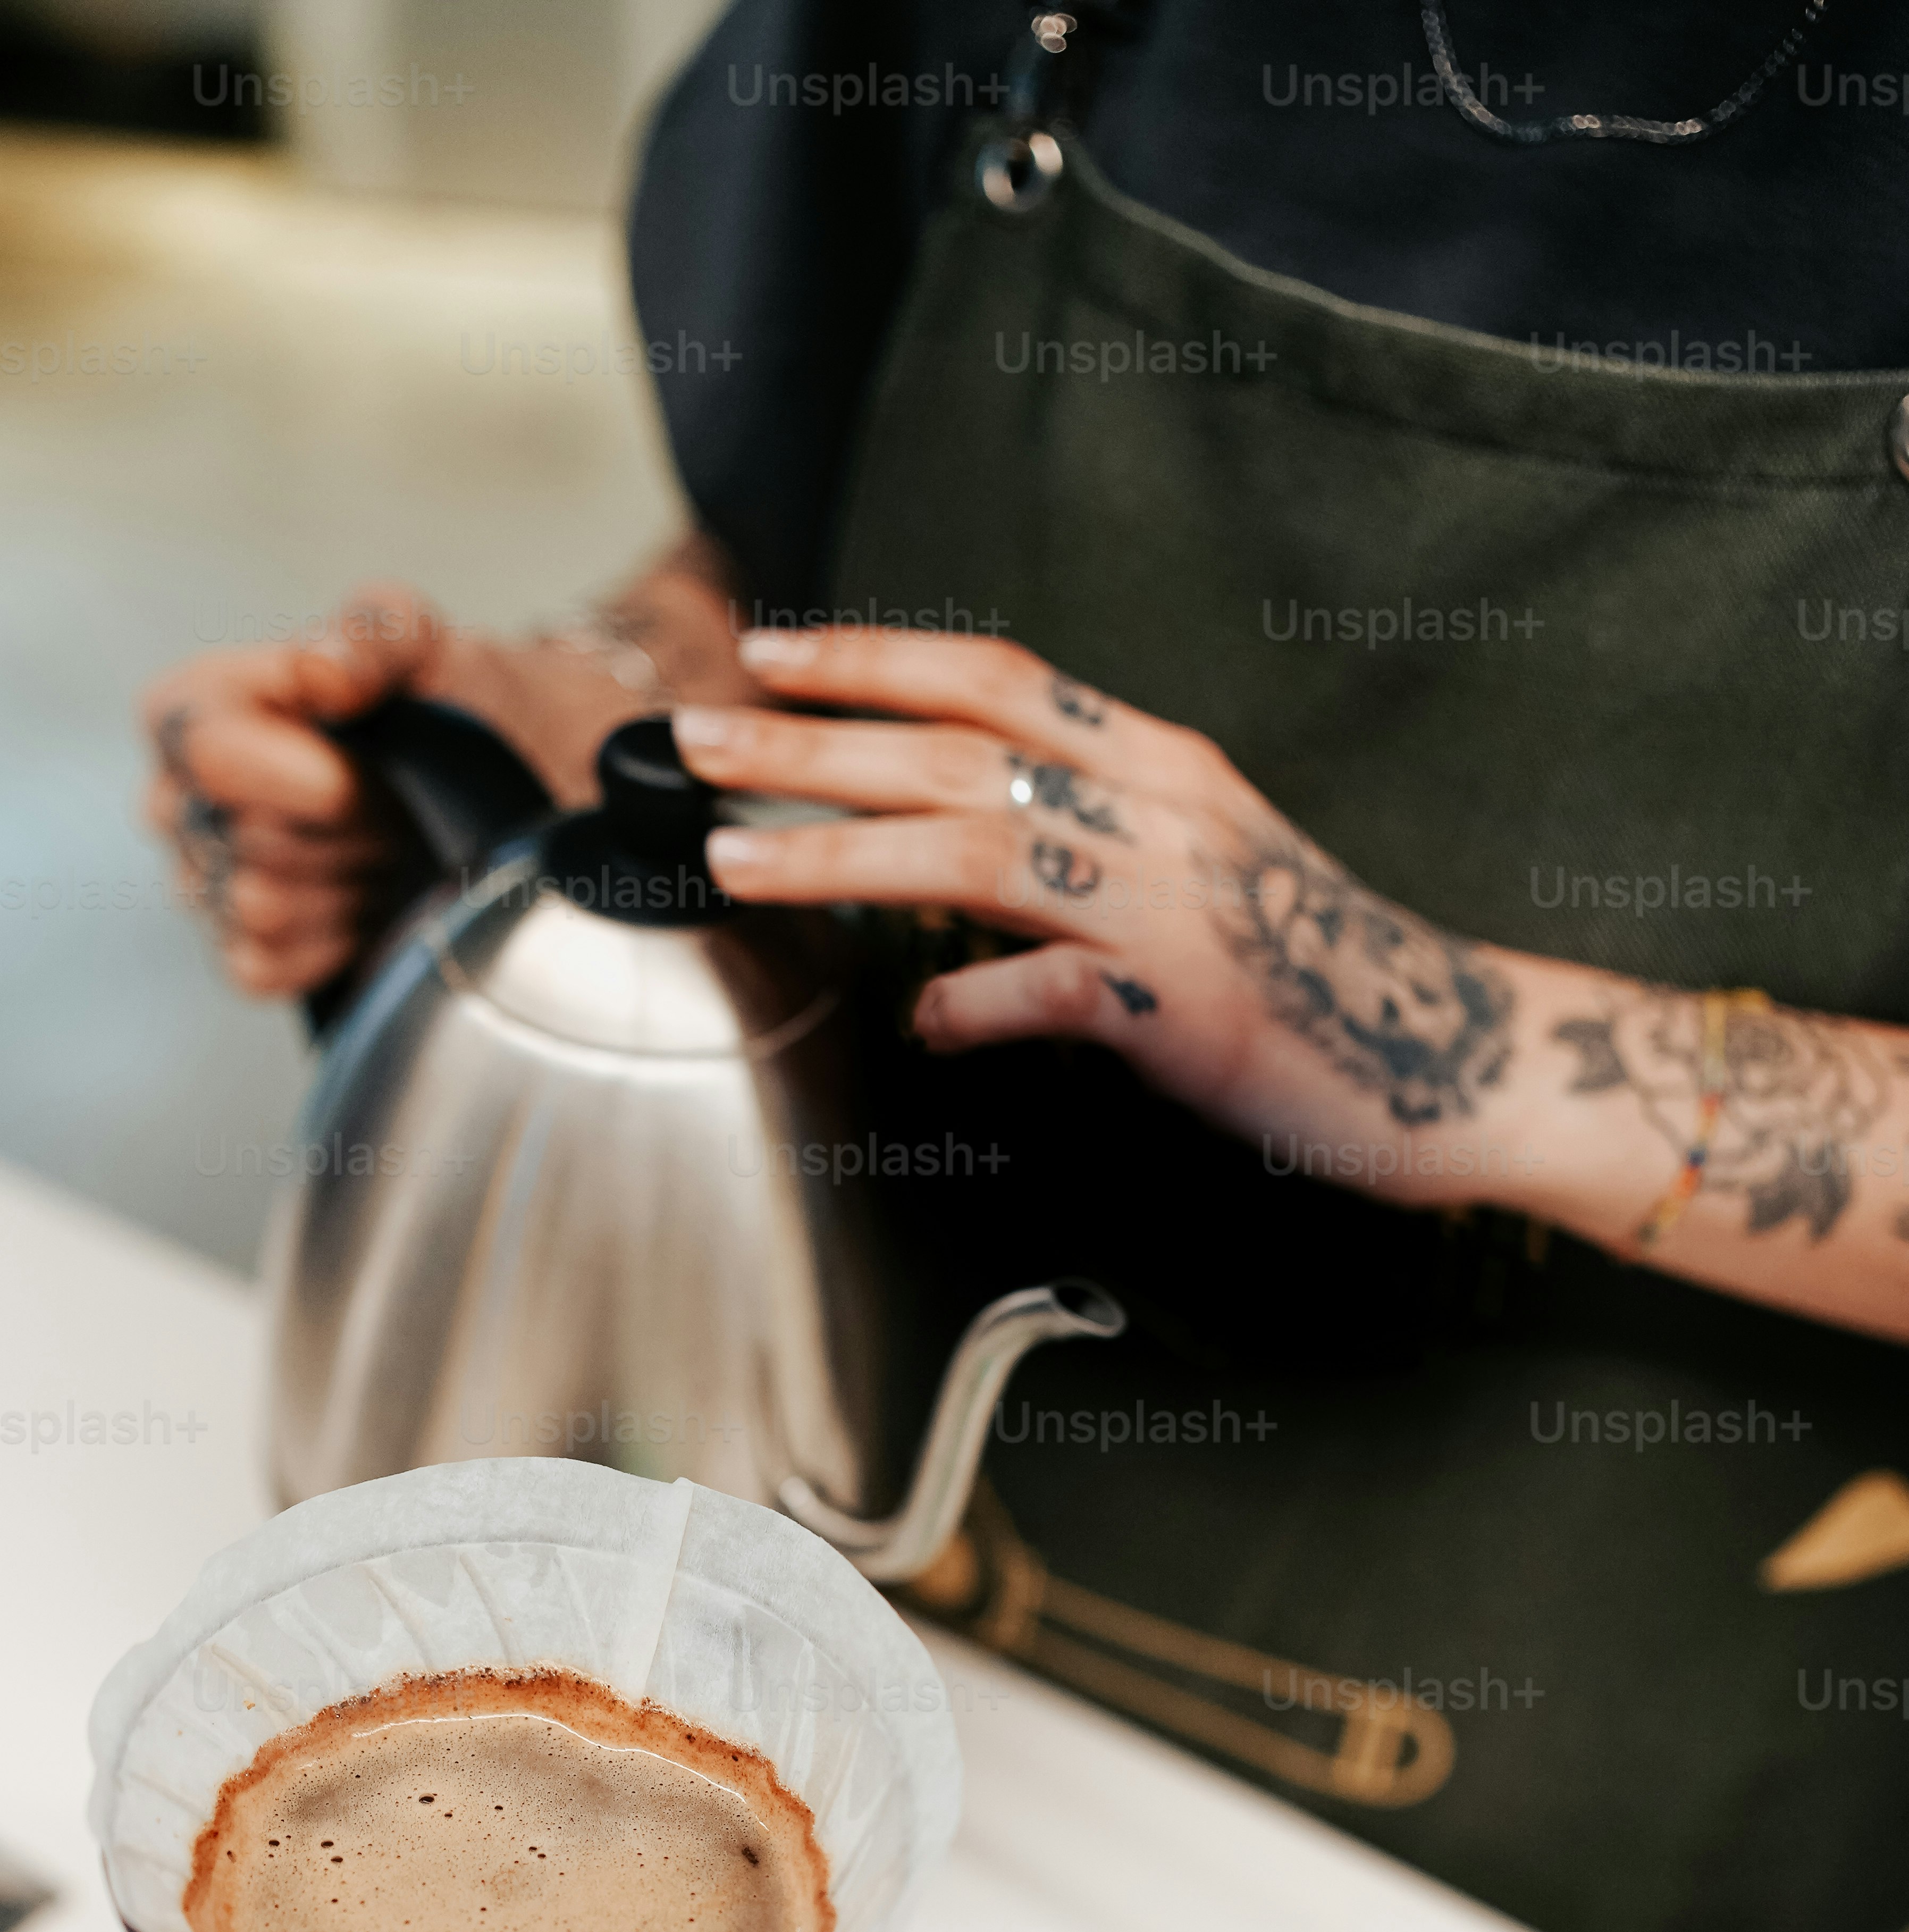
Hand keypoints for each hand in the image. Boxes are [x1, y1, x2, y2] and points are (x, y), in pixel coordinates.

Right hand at [138, 586, 439, 1001]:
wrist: (494, 784)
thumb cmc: (440, 702)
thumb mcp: (419, 643)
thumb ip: (370, 636)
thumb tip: (322, 671)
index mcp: (195, 712)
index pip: (207, 752)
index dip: (299, 771)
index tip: (362, 765)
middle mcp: (178, 802)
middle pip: (246, 840)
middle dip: (343, 828)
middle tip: (391, 804)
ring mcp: (204, 887)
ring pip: (258, 907)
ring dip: (344, 883)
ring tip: (381, 848)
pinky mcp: (243, 957)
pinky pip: (262, 967)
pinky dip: (329, 942)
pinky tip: (363, 904)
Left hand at [675, 628, 1517, 1189]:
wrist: (1458, 1055)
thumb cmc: (1319, 976)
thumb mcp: (1197, 879)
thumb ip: (1087, 861)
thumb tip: (968, 886)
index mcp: (1161, 766)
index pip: (994, 678)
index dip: (874, 656)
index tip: (769, 653)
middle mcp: (1161, 813)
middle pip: (958, 748)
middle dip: (812, 739)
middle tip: (696, 739)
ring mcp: (1172, 908)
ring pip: (977, 850)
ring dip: (843, 851)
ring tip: (737, 857)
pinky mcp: (1186, 1008)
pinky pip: (1051, 994)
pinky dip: (973, 1008)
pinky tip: (920, 1025)